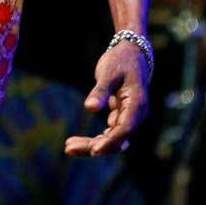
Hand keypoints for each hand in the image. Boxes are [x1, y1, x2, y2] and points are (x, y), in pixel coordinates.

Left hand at [65, 40, 150, 156]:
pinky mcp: (120, 117)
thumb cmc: (120, 61)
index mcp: (137, 104)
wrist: (132, 54)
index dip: (110, 141)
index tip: (94, 151)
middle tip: (68, 148)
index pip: (125, 129)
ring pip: (112, 139)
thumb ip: (100, 91)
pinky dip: (93, 138)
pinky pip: (108, 133)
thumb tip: (90, 108)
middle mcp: (136, 115)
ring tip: (68, 147)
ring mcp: (129, 118)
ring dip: (91, 144)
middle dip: (95, 146)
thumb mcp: (108, 72)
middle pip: (117, 139)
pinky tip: (73, 141)